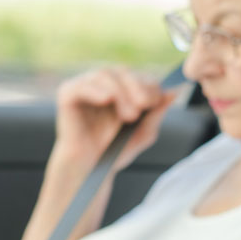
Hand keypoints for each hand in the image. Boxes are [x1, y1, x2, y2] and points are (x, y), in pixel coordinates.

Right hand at [53, 67, 177, 172]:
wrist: (92, 167)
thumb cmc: (118, 149)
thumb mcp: (144, 133)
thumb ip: (156, 114)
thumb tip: (172, 93)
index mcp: (125, 88)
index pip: (141, 76)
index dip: (150, 87)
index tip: (153, 104)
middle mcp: (105, 83)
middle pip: (124, 72)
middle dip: (137, 88)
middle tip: (141, 109)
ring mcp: (85, 86)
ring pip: (105, 75)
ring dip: (120, 93)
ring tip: (128, 116)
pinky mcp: (67, 95)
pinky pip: (80, 85)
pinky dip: (95, 90)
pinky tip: (107, 99)